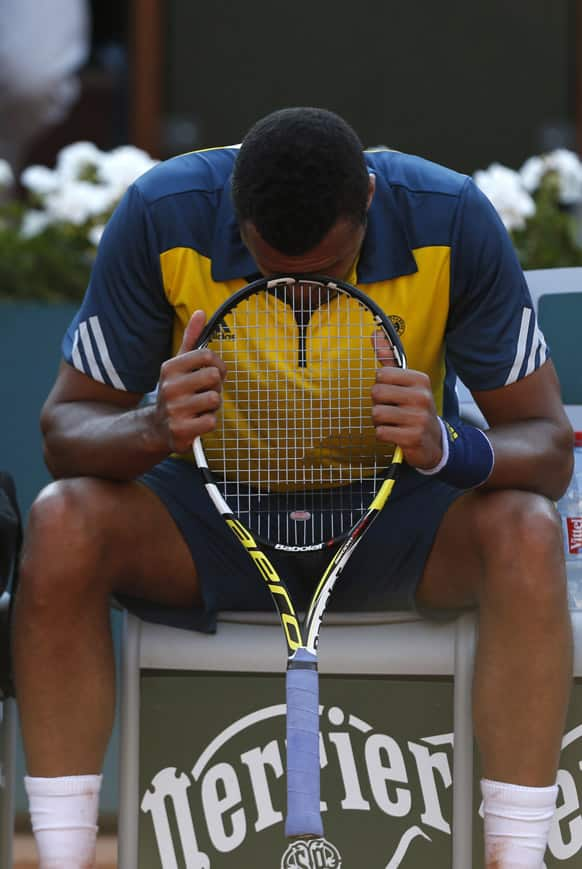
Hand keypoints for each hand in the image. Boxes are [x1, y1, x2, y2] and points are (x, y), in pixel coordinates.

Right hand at [151, 310, 226, 452]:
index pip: (207, 355)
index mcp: (170, 367)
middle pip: (214, 378)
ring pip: (215, 400)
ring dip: (213, 406)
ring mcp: (174, 409)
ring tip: (199, 407)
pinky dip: (208, 422)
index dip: (218, 365)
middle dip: (216, 387)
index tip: (213, 374)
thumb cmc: (175, 392)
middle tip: (204, 393)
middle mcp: (170, 387)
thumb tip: (201, 312)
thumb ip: (191, 338)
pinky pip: (211, 421)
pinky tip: (196, 421)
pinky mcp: (181, 430)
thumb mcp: (178, 364)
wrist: (156, 427)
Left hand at [371, 331, 442, 469]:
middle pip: (376, 393)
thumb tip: (374, 333)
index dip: (381, 386)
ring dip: (379, 421)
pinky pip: (381, 432)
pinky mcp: (413, 437)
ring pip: (376, 413)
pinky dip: (383, 435)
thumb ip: (389, 360)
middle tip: (392, 410)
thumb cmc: (416, 410)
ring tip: (394, 423)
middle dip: (378, 404)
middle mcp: (422, 397)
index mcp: (420, 380)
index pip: (381, 374)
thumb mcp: (407, 384)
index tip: (393, 394)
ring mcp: (419, 418)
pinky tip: (396, 434)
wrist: (435, 442)